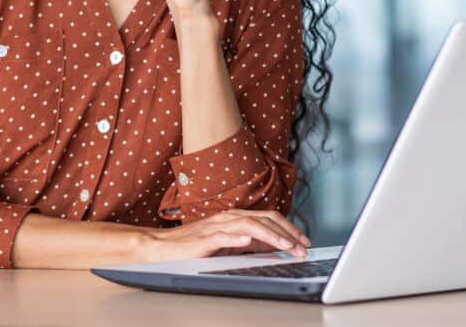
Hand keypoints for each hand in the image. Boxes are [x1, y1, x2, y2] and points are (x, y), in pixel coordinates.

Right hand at [137, 209, 311, 263]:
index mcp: (235, 217)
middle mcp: (228, 217)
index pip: (268, 218)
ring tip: (285, 246)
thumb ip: (249, 243)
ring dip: (270, 236)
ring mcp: (216, 227)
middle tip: (302, 247)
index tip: (304, 241)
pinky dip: (237, 238)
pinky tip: (249, 242)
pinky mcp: (203, 239)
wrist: (161, 247)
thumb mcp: (228, 244)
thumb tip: (273, 246)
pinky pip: (222, 236)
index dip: (289, 228)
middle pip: (264, 219)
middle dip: (287, 233)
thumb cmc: (193, 246)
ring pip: (249, 225)